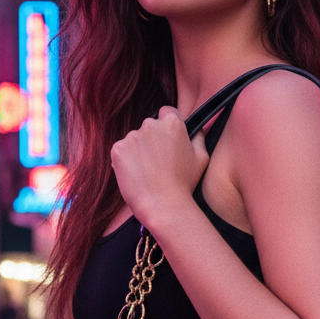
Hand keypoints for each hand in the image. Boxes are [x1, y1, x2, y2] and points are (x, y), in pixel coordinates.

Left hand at [111, 107, 208, 230]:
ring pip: (134, 140)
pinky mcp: (117, 150)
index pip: (166, 112)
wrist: (163, 206)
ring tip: (148, 173)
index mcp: (172, 123)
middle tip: (159, 163)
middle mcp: (150, 124)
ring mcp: (132, 137)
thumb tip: (197, 126)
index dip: (168, 127)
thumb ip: (199, 136)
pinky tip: (136, 175)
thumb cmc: (185, 184)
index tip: (168, 142)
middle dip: (153, 140)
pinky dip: (126, 161)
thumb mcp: (202, 157)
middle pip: (149, 127)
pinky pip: (121, 151)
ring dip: (139, 151)